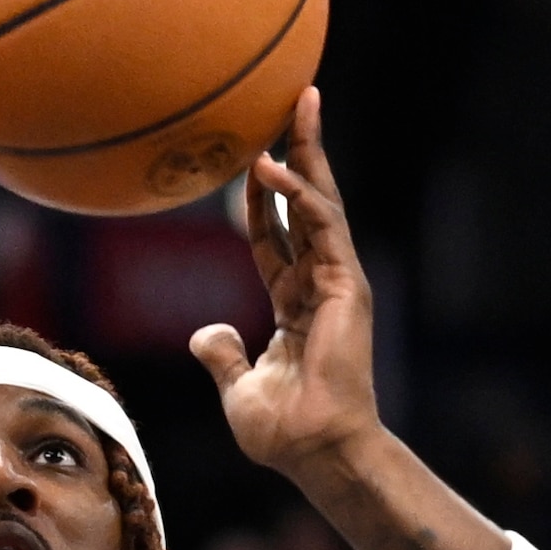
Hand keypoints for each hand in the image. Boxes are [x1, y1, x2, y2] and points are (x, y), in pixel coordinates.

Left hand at [194, 91, 383, 482]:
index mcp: (297, 302)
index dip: (264, 196)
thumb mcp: (239, 387)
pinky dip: (300, 195)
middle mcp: (321, 283)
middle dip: (302, 150)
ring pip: (323, 202)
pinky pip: (322, 228)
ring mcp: (337, 281)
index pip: (277, 235)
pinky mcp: (346, 285)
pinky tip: (276, 165)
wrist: (314, 450)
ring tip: (298, 105)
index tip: (250, 156)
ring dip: (309, 152)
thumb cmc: (283, 430)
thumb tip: (204, 334)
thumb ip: (223, 355)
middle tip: (297, 99)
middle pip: (309, 203)